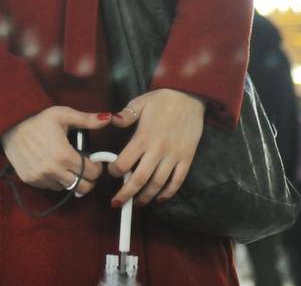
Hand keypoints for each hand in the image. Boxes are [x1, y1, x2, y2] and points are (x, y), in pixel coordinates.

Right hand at [0, 106, 111, 196]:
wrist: (10, 124)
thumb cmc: (38, 118)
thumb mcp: (64, 115)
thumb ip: (87, 120)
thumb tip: (109, 117)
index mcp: (64, 154)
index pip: (91, 173)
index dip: (97, 168)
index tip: (94, 162)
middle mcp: (53, 170)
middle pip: (82, 187)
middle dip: (88, 180)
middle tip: (86, 169)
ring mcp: (41, 177)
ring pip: (66, 188)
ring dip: (72, 180)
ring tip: (69, 166)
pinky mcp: (31, 180)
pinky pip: (51, 187)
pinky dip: (56, 180)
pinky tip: (54, 167)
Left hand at [107, 89, 205, 206]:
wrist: (190, 96)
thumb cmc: (163, 99)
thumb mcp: (140, 102)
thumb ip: (125, 115)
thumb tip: (110, 121)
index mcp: (144, 137)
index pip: (125, 162)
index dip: (115, 171)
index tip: (112, 172)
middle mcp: (158, 150)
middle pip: (140, 179)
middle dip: (126, 194)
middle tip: (117, 203)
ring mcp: (174, 156)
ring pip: (158, 184)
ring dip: (145, 197)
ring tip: (136, 204)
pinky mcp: (187, 159)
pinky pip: (177, 181)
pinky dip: (168, 194)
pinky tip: (159, 200)